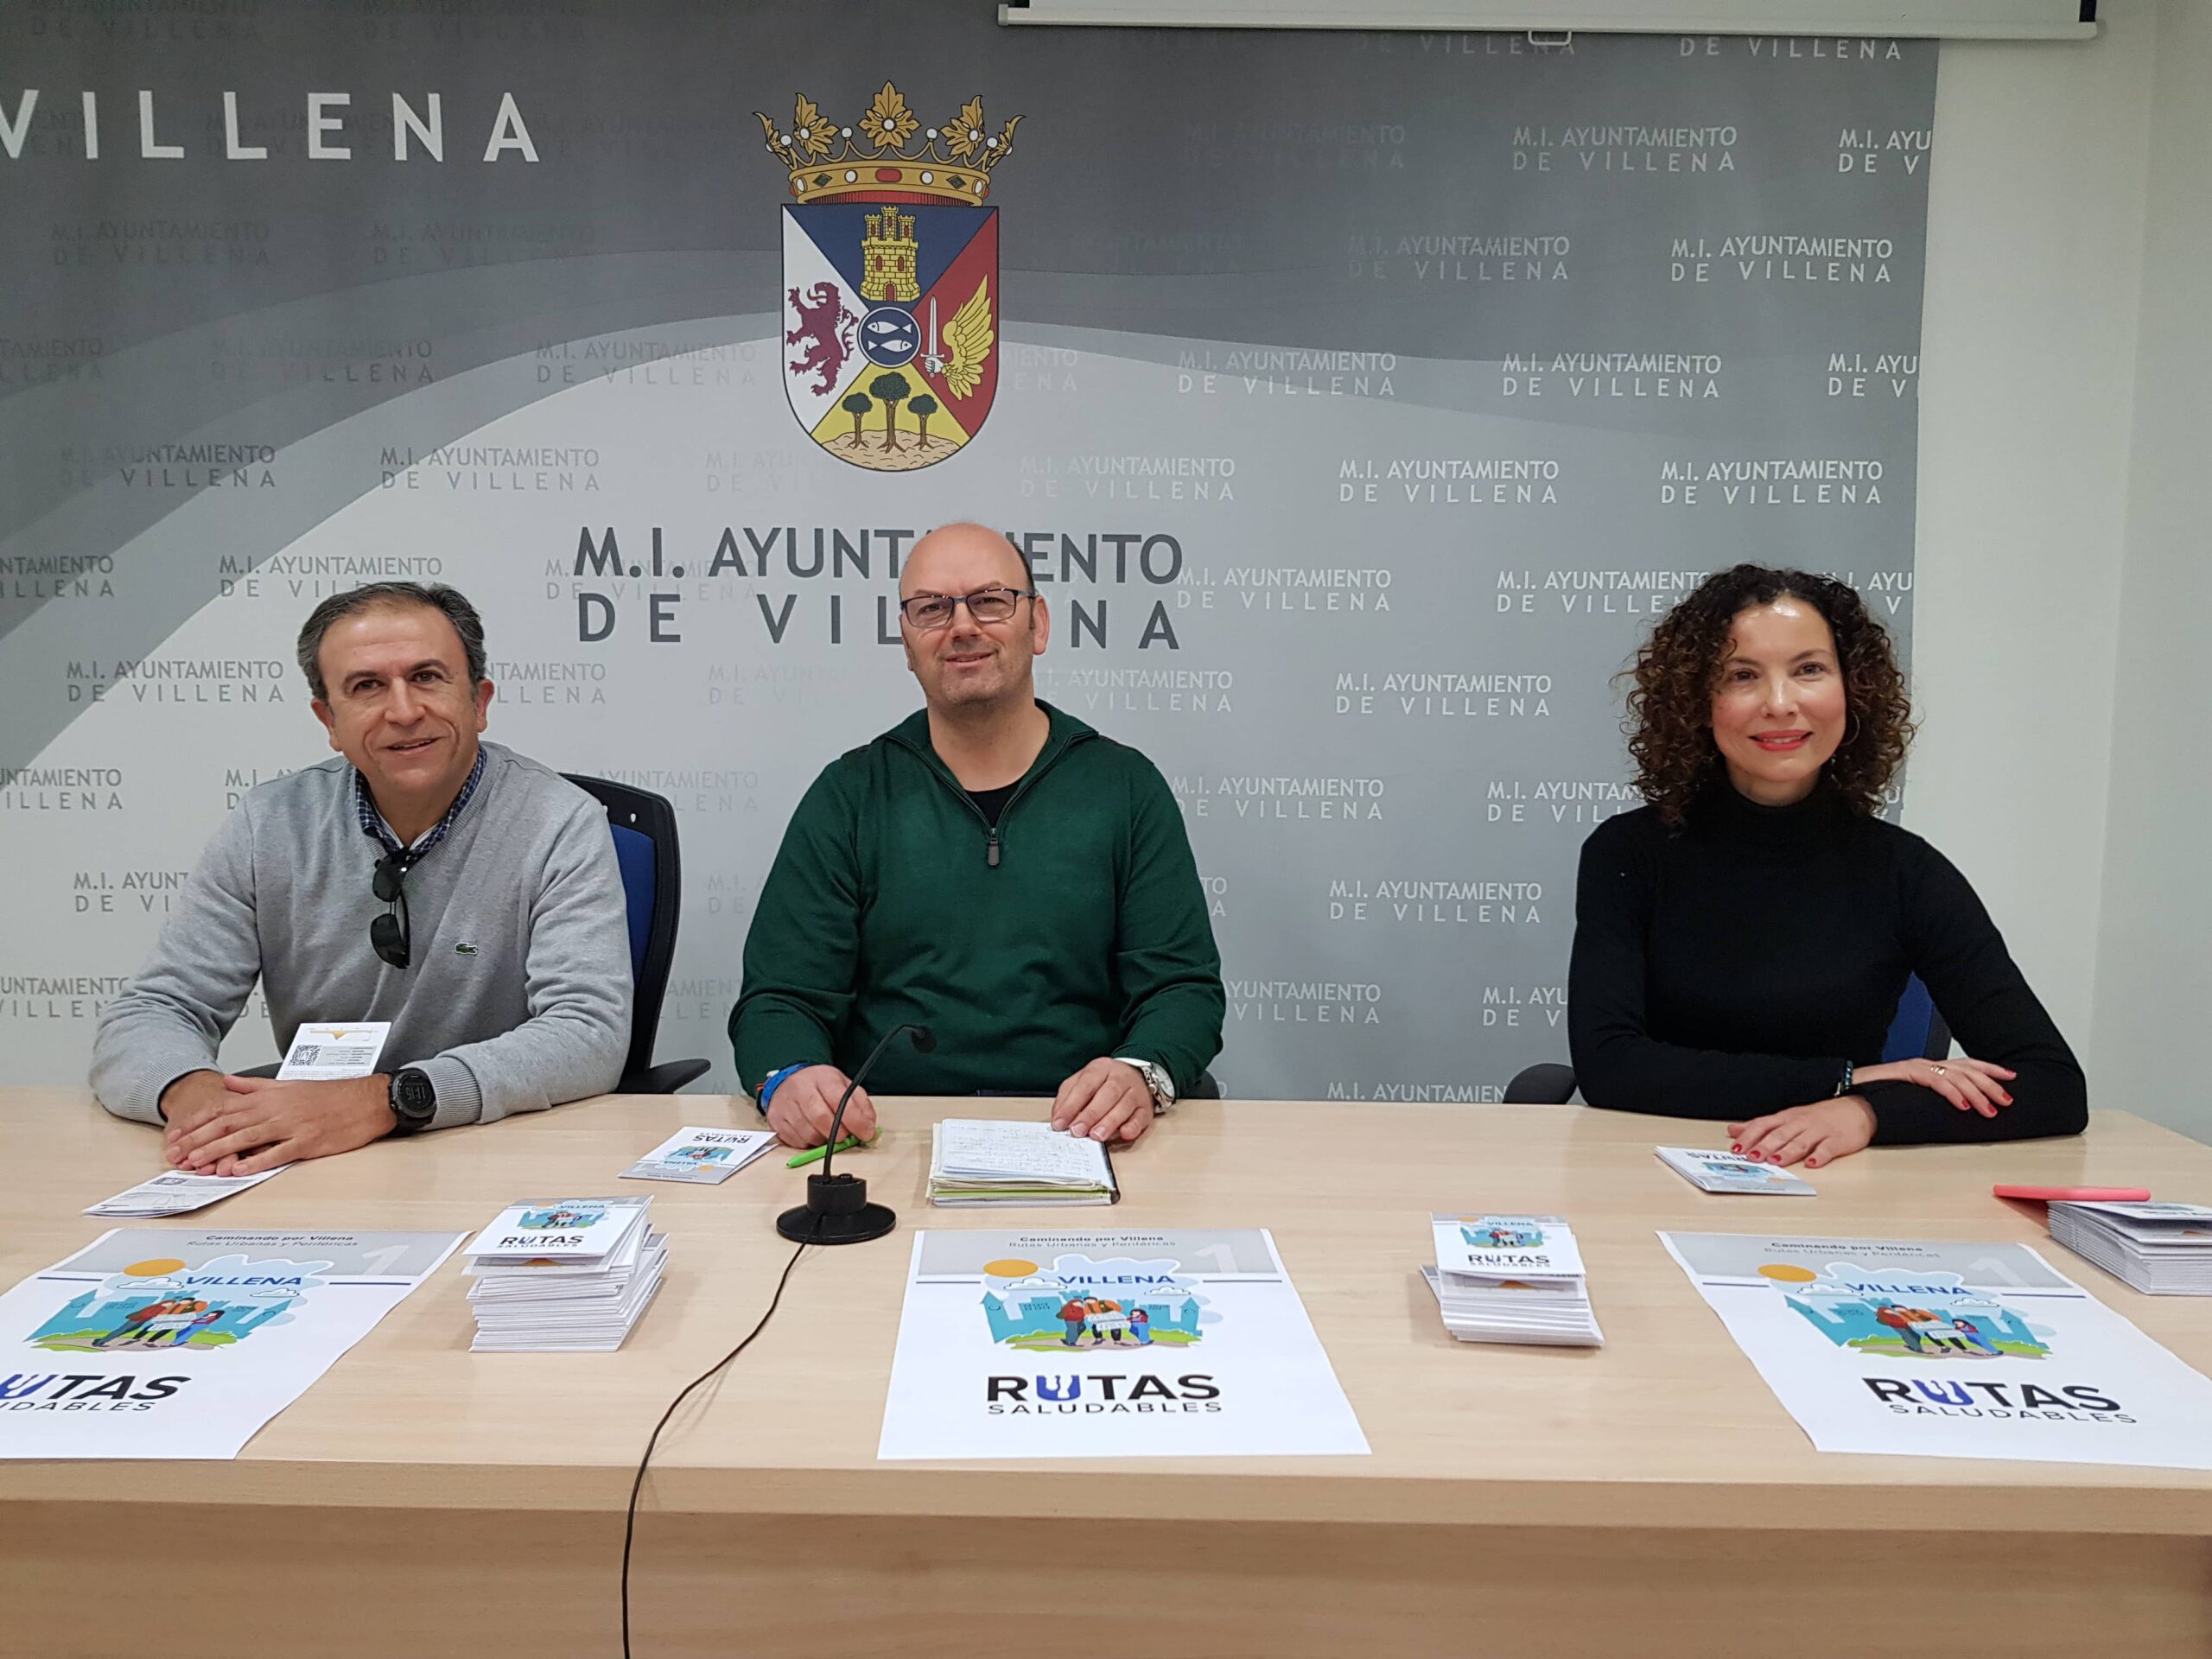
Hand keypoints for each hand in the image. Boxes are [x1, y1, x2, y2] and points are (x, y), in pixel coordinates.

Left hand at [171, 1074, 397, 1175]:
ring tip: (197, 1163)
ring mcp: (292, 1125)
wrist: (366, 1100)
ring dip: (219, 1151)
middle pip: (229, 1124)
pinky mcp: (307, 1141)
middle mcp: (276, 1109)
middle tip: (176, 1154)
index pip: (224, 1109)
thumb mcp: (289, 1084)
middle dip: (199, 1140)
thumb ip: (255, 1086)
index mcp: (270, 1096)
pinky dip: (257, 1161)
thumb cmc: (331, 1095)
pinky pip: (278, 1153)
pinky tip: (240, 1170)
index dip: (198, 1123)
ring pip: (246, 1138)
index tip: (179, 1135)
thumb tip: (229, 1083)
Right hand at [765, 1064, 873, 1149]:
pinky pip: (796, 1141)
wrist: (788, 1081)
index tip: (865, 1133)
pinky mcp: (776, 1120)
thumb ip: (861, 1105)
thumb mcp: (844, 1086)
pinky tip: (813, 1132)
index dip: (855, 1120)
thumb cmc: (819, 1086)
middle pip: (821, 1117)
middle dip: (838, 1133)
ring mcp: (786, 1105)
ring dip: (823, 1140)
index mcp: (822, 1078)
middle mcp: (801, 1088)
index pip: (840, 1100)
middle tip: (845, 1137)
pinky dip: (808, 1143)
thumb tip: (869, 1127)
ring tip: (828, 1132)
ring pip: (808, 1133)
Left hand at [1050, 1058, 1155, 1144]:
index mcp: (1100, 1068)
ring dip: (1109, 1122)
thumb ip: (1067, 1097)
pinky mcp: (1146, 1107)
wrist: (1136, 1074)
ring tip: (1096, 1136)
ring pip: (1124, 1105)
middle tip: (1077, 1131)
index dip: (1071, 1105)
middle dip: (1090, 1115)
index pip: (1085, 1085)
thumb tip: (1058, 1118)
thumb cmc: (1104, 1082)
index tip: (1060, 1123)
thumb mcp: (1082, 1081)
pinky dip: (1133, 1126)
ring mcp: (1135, 1092)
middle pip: (1107, 1094)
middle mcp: (1120, 1078)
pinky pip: (1141, 1117)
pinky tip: (1124, 1133)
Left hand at [1728, 1097, 1877, 1168]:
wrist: (1856, 1108)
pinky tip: (1812, 1164)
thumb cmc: (1818, 1116)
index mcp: (1787, 1118)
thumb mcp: (1787, 1117)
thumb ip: (1761, 1126)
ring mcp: (1820, 1131)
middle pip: (1780, 1134)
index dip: (1749, 1136)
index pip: (1763, 1125)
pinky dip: (1819, 1156)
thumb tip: (1734, 1130)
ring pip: (1801, 1142)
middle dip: (1764, 1146)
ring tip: (1775, 1161)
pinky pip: (1828, 1149)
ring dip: (1787, 1152)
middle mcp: (1801, 1123)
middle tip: (1751, 1157)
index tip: (1736, 1148)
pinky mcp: (1837, 1140)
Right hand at [1855, 1055, 2015, 1116]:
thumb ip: (1933, 1099)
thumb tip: (1960, 1109)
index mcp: (1930, 1068)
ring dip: (1976, 1093)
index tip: (2011, 1077)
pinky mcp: (1905, 1073)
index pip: (1967, 1064)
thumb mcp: (1914, 1097)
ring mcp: (1916, 1067)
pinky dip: (1952, 1093)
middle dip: (1990, 1084)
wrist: (1850, 1091)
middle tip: (2006, 1099)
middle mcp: (1926, 1063)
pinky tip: (1963, 1104)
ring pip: (1955, 1076)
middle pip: (1966, 1069)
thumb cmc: (1879, 1096)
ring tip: (1989, 1108)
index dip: (1990, 1069)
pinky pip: (1934, 1081)